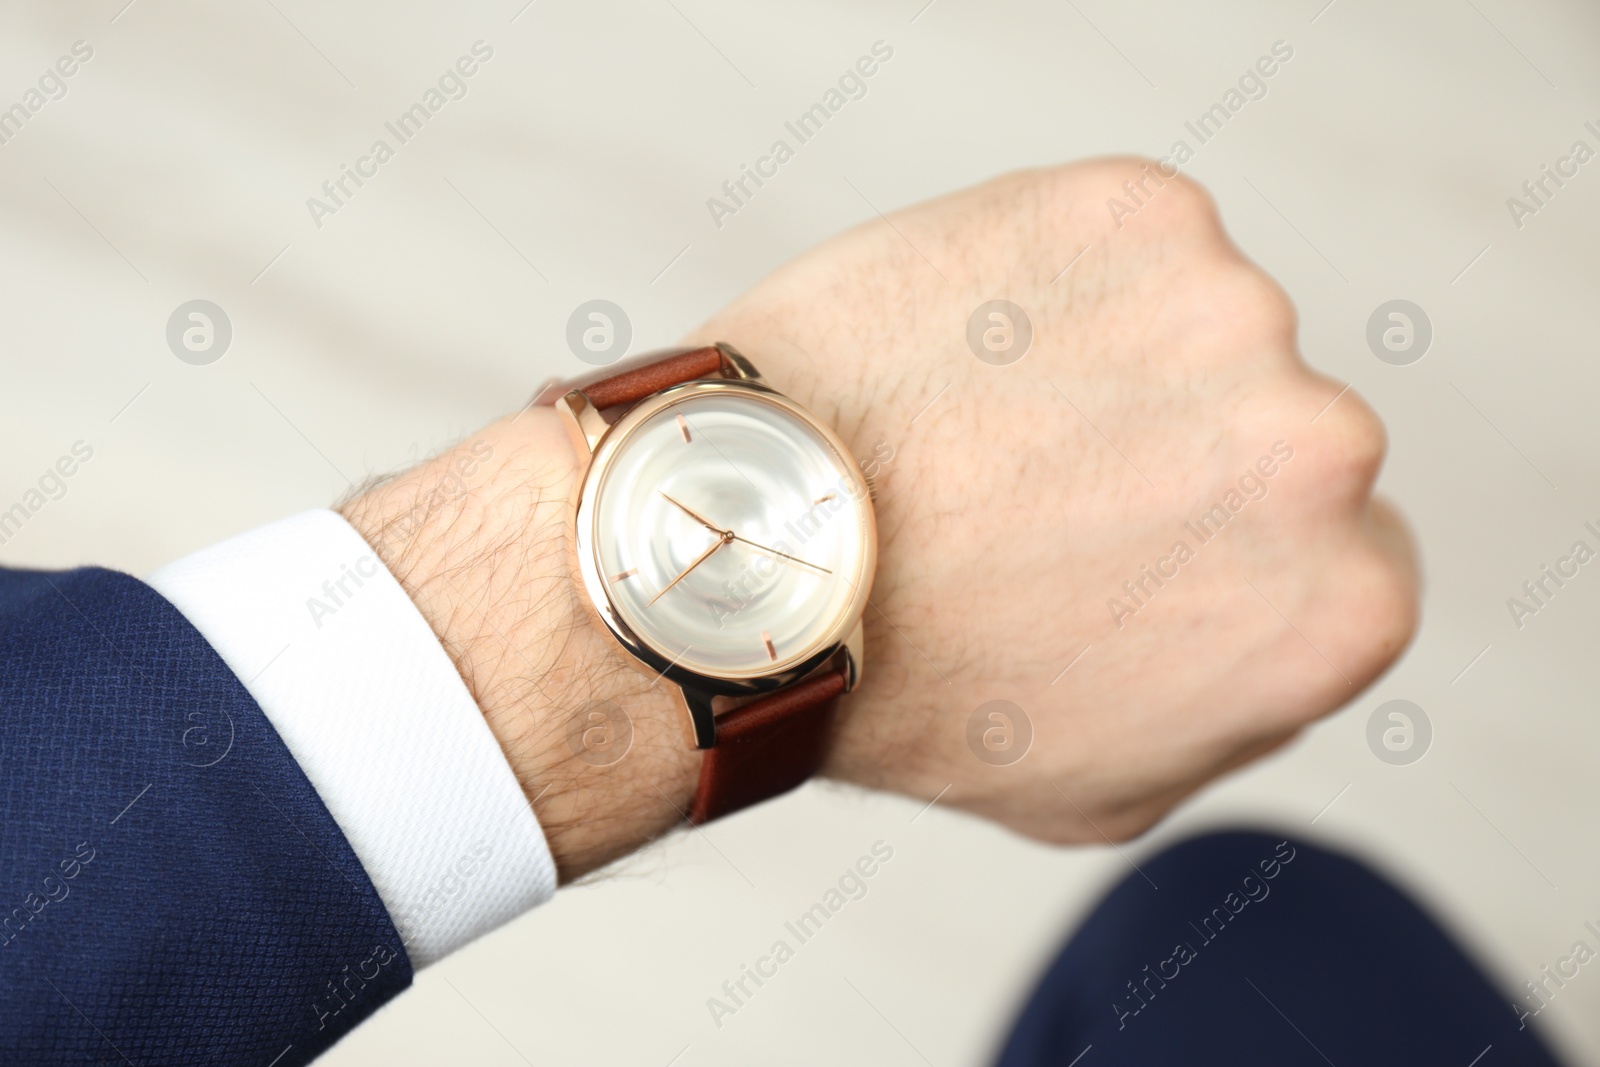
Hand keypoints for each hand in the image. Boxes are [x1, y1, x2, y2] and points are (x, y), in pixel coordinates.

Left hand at [341, 159, 1418, 878]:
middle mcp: (1319, 448)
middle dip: (1179, 457)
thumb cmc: (912, 690)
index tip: (1136, 554)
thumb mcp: (1108, 786)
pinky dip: (1054, 281)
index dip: (1222, 555)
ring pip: (1197, 329)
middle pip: (1276, 431)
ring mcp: (1230, 310)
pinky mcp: (1133, 210)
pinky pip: (1117, 245)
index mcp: (1345, 601)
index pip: (1341, 551)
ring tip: (981, 428)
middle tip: (1042, 494)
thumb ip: (1237, 710)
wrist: (756, 554)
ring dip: (1113, 363)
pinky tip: (962, 353)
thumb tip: (1266, 630)